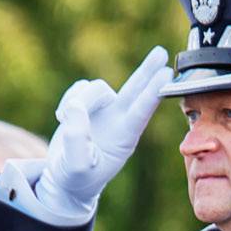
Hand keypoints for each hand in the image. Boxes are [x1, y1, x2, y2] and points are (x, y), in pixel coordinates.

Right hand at [44, 47, 173, 212]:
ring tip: (65, 120)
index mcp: (125, 137)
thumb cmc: (76, 177)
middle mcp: (120, 119)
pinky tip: (64, 118)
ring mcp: (105, 109)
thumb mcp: (75, 165)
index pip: (141, 111)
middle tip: (162, 52)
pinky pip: (79, 88)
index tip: (166, 74)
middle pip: (136, 89)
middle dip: (148, 70)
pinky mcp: (89, 103)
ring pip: (95, 88)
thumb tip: (76, 107)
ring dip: (78, 100)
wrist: (65, 178)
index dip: (153, 91)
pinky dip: (68, 100)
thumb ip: (76, 138)